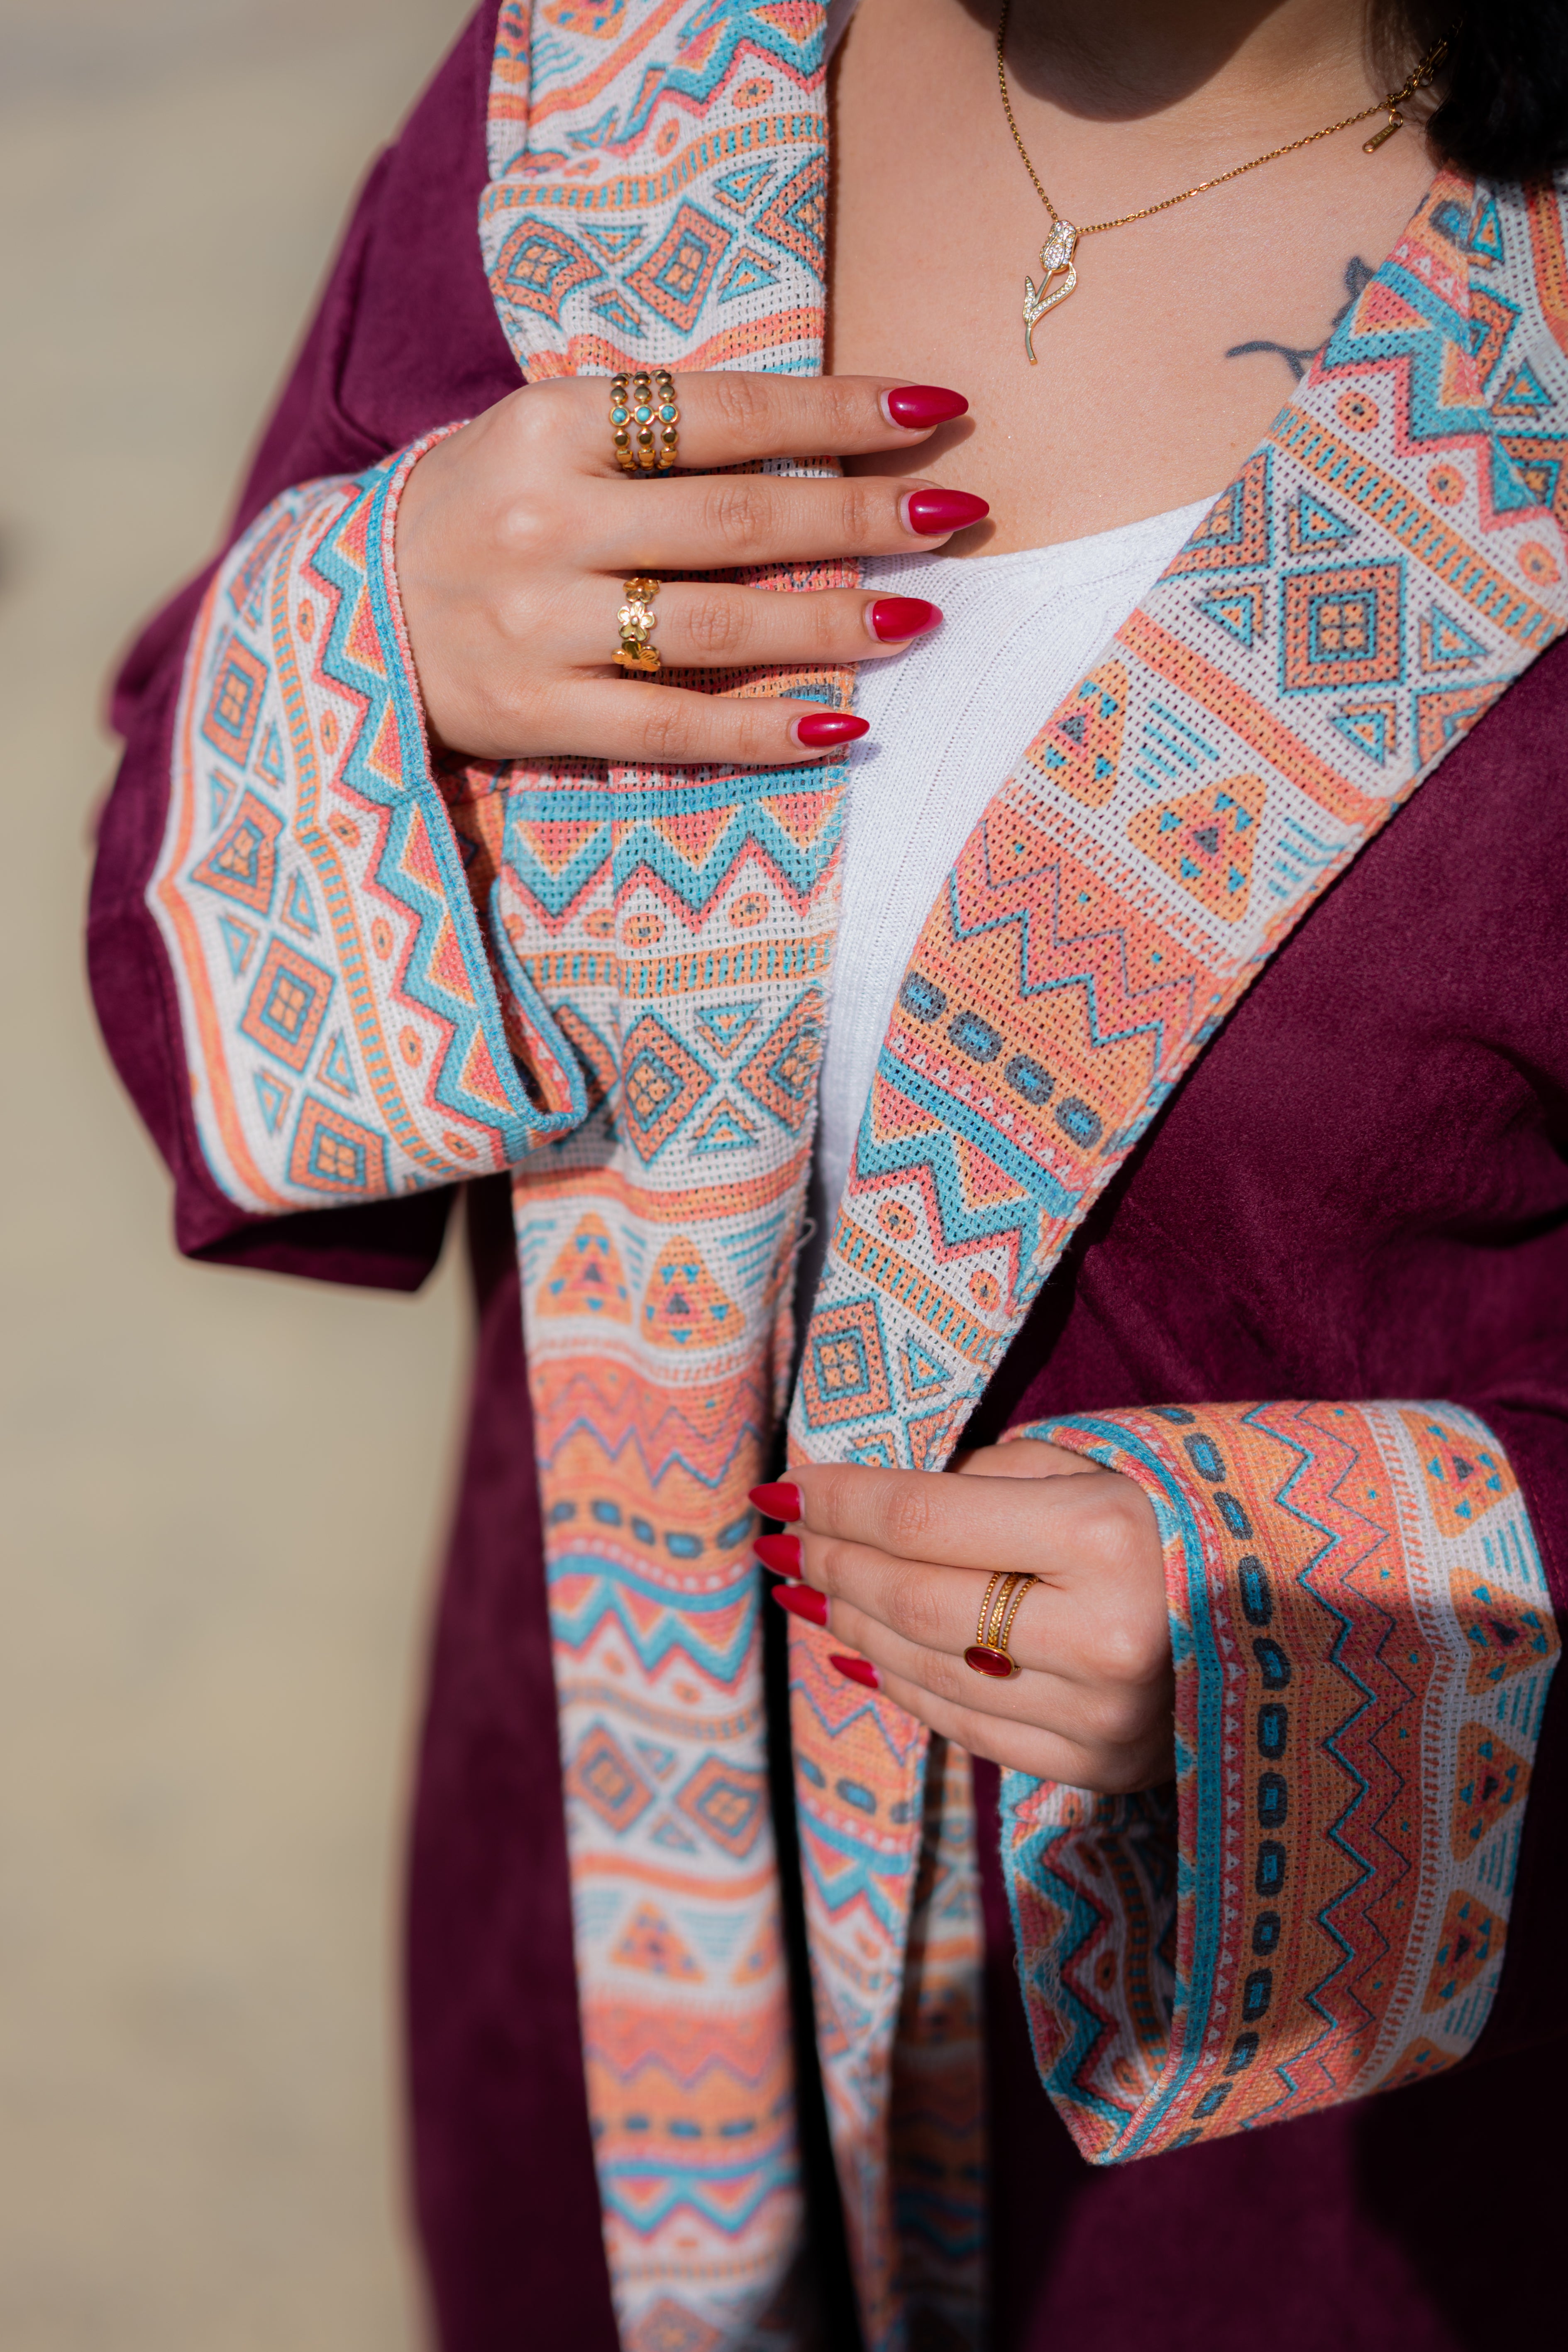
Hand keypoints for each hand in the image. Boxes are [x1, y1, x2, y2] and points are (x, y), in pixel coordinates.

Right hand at [394, 373, 980, 764]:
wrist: (354, 610)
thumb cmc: (488, 514)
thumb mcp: (550, 440)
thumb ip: (659, 437)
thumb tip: (819, 443)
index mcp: (550, 426)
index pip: (725, 413)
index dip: (839, 412)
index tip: (935, 409)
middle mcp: (545, 522)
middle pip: (740, 522)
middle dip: (865, 518)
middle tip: (959, 518)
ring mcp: (541, 625)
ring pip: (720, 626)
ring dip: (836, 624)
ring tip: (923, 617)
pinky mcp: (540, 715)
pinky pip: (677, 726)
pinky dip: (768, 728)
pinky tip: (846, 725)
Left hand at [754, 1441, 1173, 1792]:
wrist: (1308, 1611)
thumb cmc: (1189, 1515)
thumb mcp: (1105, 1462)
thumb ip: (997, 1477)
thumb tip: (886, 1511)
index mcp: (1106, 1537)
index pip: (923, 1516)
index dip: (839, 1500)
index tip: (781, 1485)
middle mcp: (1100, 1637)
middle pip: (913, 1598)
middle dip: (830, 1564)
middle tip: (779, 1536)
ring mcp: (1100, 1718)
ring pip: (927, 1669)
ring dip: (849, 1627)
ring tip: (803, 1589)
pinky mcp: (1100, 1769)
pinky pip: (968, 1727)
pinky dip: (899, 1687)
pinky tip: (857, 1653)